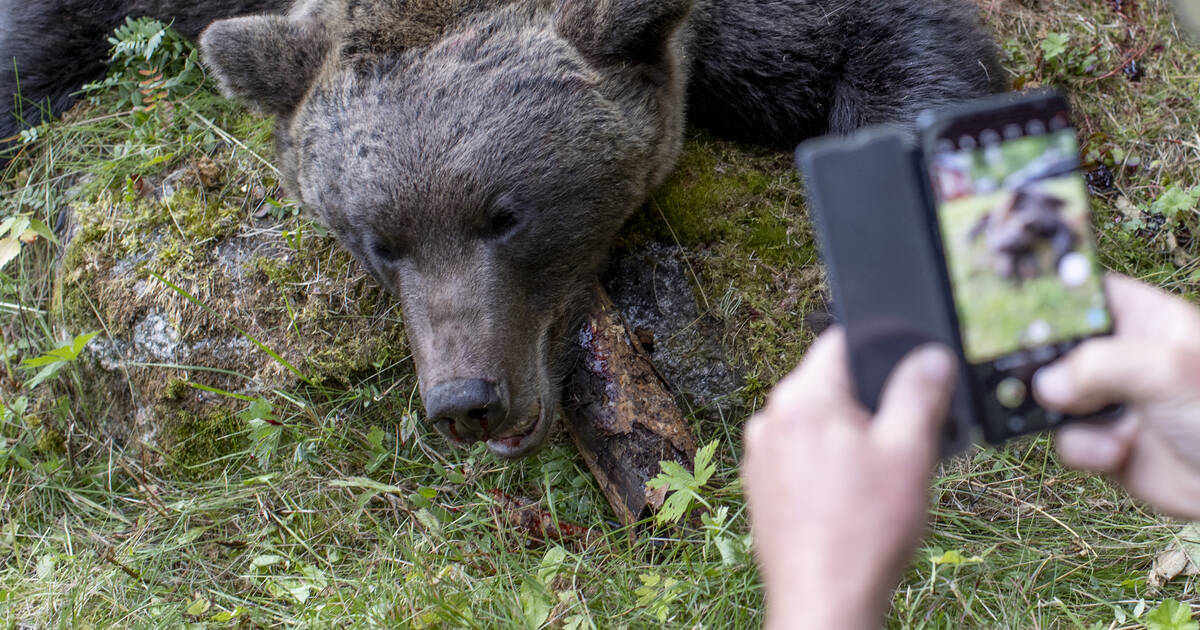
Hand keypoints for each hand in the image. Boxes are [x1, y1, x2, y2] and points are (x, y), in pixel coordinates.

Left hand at [742, 330, 956, 629]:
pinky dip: (826, 465)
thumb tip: (929, 356)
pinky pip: (799, 456)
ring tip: (878, 479)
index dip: (881, 352)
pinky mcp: (760, 485)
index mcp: (802, 397)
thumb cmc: (863, 531)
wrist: (824, 600)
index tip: (907, 377)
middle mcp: (770, 418)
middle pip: (829, 384)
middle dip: (868, 403)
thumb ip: (920, 392)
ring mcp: (760, 453)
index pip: (840, 342)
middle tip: (901, 441)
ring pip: (815, 423)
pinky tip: (851, 499)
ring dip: (848, 437)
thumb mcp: (908, 452)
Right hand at [1035, 275, 1199, 519]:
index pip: (1085, 293)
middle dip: (1039, 363)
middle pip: (1056, 345)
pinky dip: (1083, 448)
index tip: (1012, 308)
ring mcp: (1110, 398)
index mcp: (1144, 320)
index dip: (1050, 297)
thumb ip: (1101, 366)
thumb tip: (1046, 385)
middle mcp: (1121, 356)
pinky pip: (1067, 438)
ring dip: (1063, 413)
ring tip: (1086, 422)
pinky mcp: (1103, 438)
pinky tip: (1115, 452)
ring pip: (1053, 395)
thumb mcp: (1168, 372)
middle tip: (1024, 373)